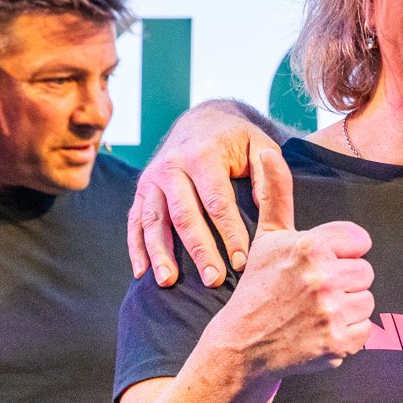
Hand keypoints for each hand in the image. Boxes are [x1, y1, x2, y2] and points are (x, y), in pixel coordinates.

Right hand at [129, 102, 288, 286]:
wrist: (200, 120)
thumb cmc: (237, 140)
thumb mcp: (259, 146)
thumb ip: (267, 175)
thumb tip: (267, 211)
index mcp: (204, 155)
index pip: (217, 201)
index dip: (229, 233)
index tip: (241, 262)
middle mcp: (172, 166)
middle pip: (184, 215)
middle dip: (199, 250)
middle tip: (213, 280)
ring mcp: (152, 179)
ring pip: (154, 221)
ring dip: (161, 254)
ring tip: (169, 282)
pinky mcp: (141, 191)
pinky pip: (135, 221)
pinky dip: (137, 248)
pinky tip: (143, 273)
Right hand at [204, 147, 374, 379]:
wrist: (242, 345)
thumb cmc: (259, 287)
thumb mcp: (267, 237)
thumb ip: (277, 193)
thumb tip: (267, 152)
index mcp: (310, 246)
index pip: (360, 242)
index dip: (342, 254)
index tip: (319, 265)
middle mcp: (322, 277)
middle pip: (366, 273)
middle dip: (345, 282)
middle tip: (313, 292)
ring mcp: (331, 312)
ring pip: (368, 301)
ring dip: (348, 308)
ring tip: (316, 311)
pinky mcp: (338, 343)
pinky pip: (366, 330)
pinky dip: (348, 335)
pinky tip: (320, 331)